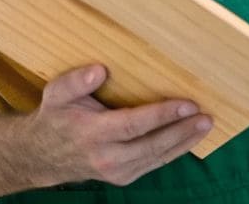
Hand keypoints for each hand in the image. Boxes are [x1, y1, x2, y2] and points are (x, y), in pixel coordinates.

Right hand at [19, 65, 212, 186]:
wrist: (43, 156)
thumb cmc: (56, 118)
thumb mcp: (56, 94)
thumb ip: (76, 81)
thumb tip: (99, 70)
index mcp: (92, 133)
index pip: (134, 124)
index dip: (162, 114)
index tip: (187, 104)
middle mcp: (106, 157)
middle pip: (151, 145)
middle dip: (181, 131)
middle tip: (205, 116)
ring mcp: (116, 171)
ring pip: (156, 157)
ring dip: (184, 142)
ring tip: (205, 125)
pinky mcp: (123, 177)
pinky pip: (153, 164)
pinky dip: (174, 152)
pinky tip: (189, 139)